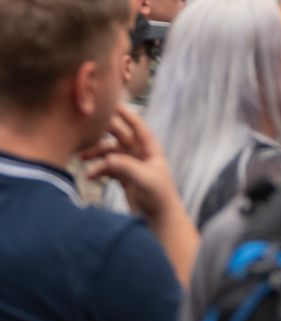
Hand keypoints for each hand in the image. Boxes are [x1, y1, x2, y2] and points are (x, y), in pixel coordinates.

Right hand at [81, 104, 180, 221]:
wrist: (158, 216)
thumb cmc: (157, 194)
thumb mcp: (143, 178)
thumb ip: (126, 167)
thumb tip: (106, 158)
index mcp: (150, 149)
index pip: (138, 126)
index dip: (127, 115)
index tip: (114, 104)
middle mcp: (139, 154)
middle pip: (120, 137)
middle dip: (105, 132)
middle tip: (88, 127)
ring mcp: (130, 164)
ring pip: (110, 153)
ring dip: (96, 154)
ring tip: (82, 158)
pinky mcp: (123, 176)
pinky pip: (107, 168)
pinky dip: (98, 170)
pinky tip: (90, 176)